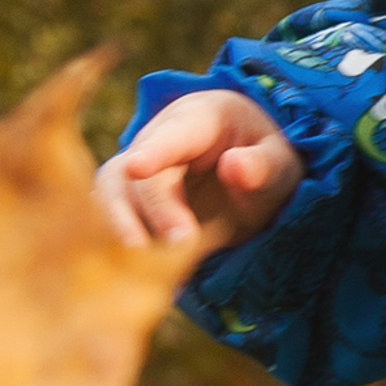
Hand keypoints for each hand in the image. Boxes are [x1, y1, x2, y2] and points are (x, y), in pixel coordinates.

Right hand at [94, 91, 302, 256]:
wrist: (247, 173)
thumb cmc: (265, 162)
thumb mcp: (280, 163)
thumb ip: (262, 165)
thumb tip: (235, 165)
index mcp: (199, 117)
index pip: (174, 134)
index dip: (154, 152)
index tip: (136, 168)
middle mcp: (157, 137)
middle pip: (139, 173)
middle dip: (156, 209)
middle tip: (181, 243)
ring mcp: (135, 167)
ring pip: (110, 192)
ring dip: (120, 226)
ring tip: (142, 262)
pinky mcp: (125, 197)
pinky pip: (106, 216)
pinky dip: (114, 239)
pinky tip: (130, 268)